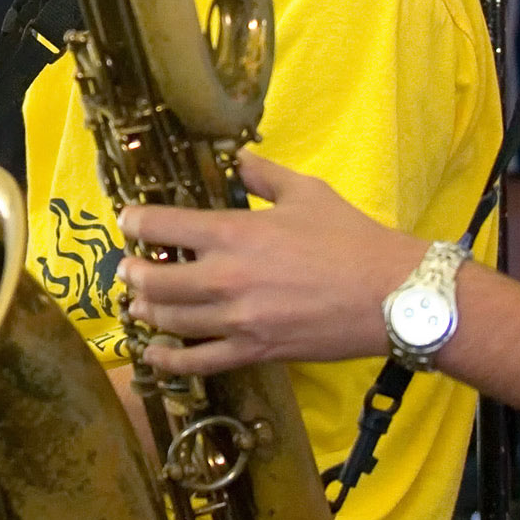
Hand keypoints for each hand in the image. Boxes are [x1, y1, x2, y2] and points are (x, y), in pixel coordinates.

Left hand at [119, 151, 430, 373]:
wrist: (390, 295)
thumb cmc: (350, 238)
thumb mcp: (305, 191)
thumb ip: (260, 175)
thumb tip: (233, 157)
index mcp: (234, 233)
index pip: (163, 225)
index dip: (136, 222)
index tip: (128, 220)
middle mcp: (225, 278)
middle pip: (154, 280)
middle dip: (133, 272)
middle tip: (129, 266)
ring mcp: (236, 320)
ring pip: (169, 320)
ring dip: (144, 310)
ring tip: (137, 301)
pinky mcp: (252, 351)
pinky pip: (197, 362)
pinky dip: (167, 360)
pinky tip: (152, 353)